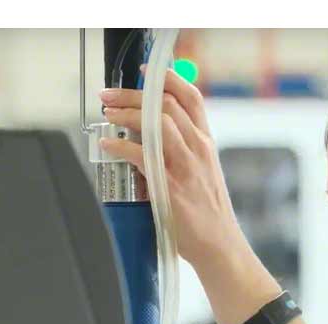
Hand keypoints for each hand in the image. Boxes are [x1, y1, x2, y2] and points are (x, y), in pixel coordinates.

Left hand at [98, 66, 245, 267]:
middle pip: (166, 104)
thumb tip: (150, 140)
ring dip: (125, 114)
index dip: (167, 79)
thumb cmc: (209, 215)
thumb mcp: (204, 174)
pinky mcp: (171, 187)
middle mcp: (198, 149)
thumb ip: (183, 153)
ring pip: (155, 123)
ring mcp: (186, 167)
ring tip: (106, 115)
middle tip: (108, 96)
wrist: (220, 246)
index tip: (145, 72)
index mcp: (206, 144)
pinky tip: (108, 146)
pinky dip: (121, 146)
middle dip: (132, 94)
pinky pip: (142, 156)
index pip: (190, 98)